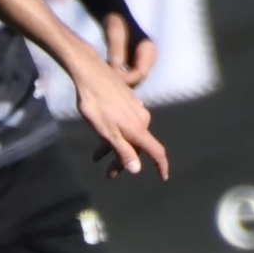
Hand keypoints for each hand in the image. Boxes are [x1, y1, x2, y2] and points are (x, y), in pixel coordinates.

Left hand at [75, 57, 168, 180]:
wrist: (90, 74)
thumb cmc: (95, 105)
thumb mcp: (106, 132)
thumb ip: (122, 150)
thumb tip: (137, 169)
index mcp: (138, 128)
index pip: (156, 151)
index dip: (161, 166)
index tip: (163, 177)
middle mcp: (142, 119)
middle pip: (137, 145)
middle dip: (122, 160)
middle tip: (108, 173)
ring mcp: (135, 109)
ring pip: (128, 134)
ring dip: (114, 147)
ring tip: (95, 157)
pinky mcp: (128, 101)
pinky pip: (124, 123)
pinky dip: (114, 134)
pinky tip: (101, 134)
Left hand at [103, 12, 156, 86]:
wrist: (114, 14)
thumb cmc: (114, 20)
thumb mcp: (114, 33)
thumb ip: (116, 50)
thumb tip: (116, 67)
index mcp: (149, 49)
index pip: (140, 74)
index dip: (124, 79)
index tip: (107, 77)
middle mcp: (150, 56)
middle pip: (137, 79)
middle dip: (122, 81)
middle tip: (102, 79)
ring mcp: (144, 60)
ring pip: (133, 79)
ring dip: (119, 80)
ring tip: (102, 75)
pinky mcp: (136, 62)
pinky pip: (128, 75)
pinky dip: (118, 77)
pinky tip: (104, 72)